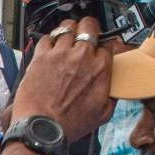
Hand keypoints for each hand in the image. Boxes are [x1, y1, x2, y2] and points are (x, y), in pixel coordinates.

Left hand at [11, 17, 115, 142]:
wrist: (42, 128)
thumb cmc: (69, 124)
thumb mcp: (102, 114)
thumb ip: (110, 95)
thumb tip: (113, 90)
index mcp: (101, 69)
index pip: (109, 43)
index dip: (105, 44)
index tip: (101, 47)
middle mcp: (83, 56)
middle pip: (90, 25)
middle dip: (88, 28)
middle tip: (83, 35)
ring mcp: (61, 53)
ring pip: (67, 26)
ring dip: (67, 31)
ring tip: (65, 39)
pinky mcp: (42, 56)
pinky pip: (47, 37)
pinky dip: (48, 41)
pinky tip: (49, 50)